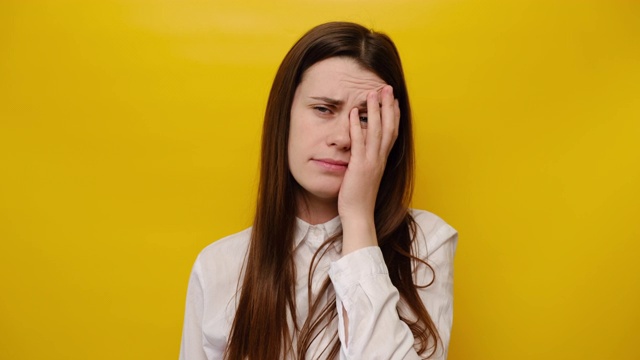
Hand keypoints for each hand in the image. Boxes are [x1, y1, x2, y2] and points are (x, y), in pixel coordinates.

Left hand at [338, 85, 399, 253]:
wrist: (359, 216)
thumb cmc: (360, 199)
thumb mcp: (366, 176)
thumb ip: (367, 162)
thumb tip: (364, 153)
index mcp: (382, 160)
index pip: (392, 134)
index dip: (394, 115)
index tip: (395, 100)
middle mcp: (380, 159)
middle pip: (389, 127)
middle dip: (388, 106)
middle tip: (388, 88)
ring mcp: (371, 162)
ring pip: (377, 131)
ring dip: (375, 110)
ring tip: (373, 92)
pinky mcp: (360, 166)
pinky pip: (359, 142)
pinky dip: (358, 126)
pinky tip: (355, 112)